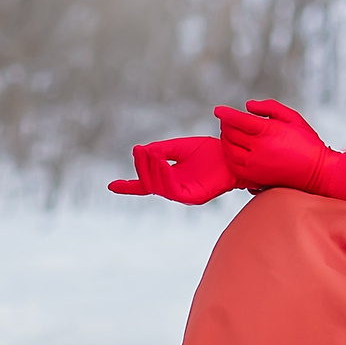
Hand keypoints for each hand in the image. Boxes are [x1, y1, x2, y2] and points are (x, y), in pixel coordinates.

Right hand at [108, 136, 235, 204]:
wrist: (233, 155)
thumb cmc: (211, 152)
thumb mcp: (180, 147)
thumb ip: (161, 150)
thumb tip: (141, 151)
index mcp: (171, 179)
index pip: (145, 184)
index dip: (129, 186)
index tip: (111, 186)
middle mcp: (175, 189)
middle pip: (149, 183)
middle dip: (142, 167)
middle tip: (139, 151)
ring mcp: (184, 195)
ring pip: (159, 187)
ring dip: (151, 170)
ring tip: (149, 154)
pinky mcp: (195, 197)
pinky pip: (173, 190)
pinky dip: (164, 176)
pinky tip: (162, 163)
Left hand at [215, 99, 327, 190]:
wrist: (317, 172)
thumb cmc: (307, 142)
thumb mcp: (293, 118)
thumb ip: (269, 107)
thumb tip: (247, 106)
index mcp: (269, 131)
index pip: (238, 120)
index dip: (226, 113)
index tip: (218, 110)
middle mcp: (259, 149)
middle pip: (231, 134)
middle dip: (226, 125)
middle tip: (227, 121)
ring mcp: (255, 165)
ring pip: (229, 150)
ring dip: (225, 140)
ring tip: (229, 134)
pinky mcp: (255, 177)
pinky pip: (233, 166)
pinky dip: (229, 156)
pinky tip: (233, 150)